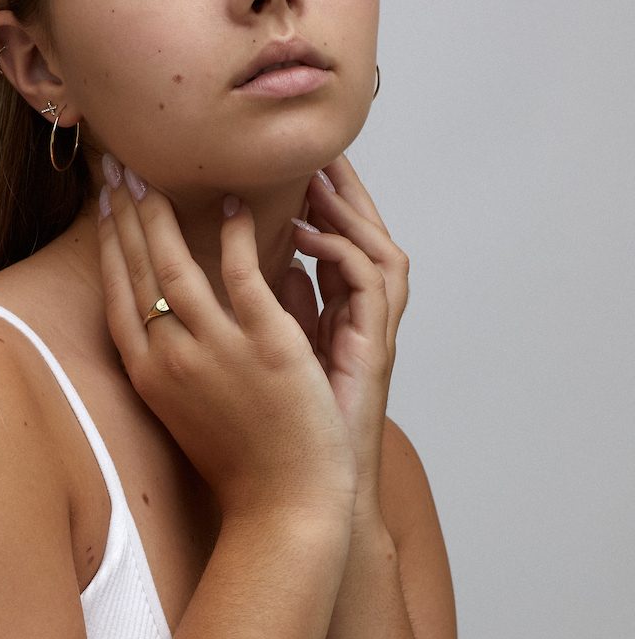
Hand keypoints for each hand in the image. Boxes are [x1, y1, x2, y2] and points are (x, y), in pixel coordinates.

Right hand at [96, 154, 356, 526]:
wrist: (282, 507)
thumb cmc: (238, 465)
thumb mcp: (186, 412)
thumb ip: (172, 363)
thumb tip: (168, 318)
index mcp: (148, 375)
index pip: (117, 295)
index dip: (109, 246)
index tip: (104, 207)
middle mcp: (169, 358)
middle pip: (136, 271)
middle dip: (123, 214)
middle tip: (116, 168)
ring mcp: (214, 350)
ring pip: (175, 265)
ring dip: (161, 215)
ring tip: (156, 177)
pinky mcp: (265, 345)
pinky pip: (241, 274)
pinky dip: (235, 235)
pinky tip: (233, 206)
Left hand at [282, 155, 409, 532]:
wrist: (307, 493)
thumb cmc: (285, 429)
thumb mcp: (271, 357)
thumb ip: (278, 309)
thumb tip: (263, 270)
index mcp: (330, 313)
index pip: (326, 240)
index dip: (310, 198)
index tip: (282, 162)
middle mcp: (355, 317)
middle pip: (356, 232)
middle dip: (336, 186)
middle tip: (310, 144)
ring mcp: (368, 331)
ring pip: (371, 246)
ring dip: (344, 207)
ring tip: (313, 171)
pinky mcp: (374, 347)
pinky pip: (368, 283)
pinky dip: (340, 251)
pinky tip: (308, 231)